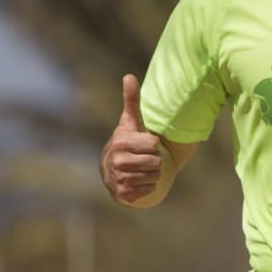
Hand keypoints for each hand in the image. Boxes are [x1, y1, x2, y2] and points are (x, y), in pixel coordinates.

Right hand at [101, 74, 162, 203]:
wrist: (118, 170)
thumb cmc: (130, 142)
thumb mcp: (132, 121)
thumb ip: (131, 100)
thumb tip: (128, 76)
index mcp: (119, 142)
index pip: (153, 144)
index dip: (154, 143)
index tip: (144, 143)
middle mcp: (115, 162)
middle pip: (156, 162)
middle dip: (156, 159)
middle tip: (146, 157)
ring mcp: (118, 180)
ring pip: (154, 176)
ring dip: (153, 173)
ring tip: (143, 168)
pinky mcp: (123, 195)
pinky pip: (149, 191)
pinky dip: (149, 186)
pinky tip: (140, 181)